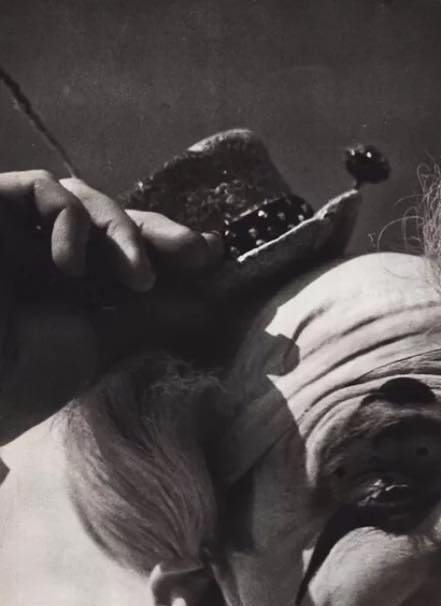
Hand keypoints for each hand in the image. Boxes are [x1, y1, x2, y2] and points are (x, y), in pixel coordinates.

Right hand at [0, 169, 223, 443]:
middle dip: (159, 234)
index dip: (170, 253)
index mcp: (73, 295)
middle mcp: (46, 260)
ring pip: (84, 200)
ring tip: (137, 275)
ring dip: (121, 231)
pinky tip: (70, 263)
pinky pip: (42, 188)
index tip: (214, 256)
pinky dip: (70, 217)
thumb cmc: (23, 376)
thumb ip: (148, 318)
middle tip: (198, 250)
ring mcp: (18, 234)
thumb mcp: (100, 346)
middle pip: (113, 225)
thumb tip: (205, 307)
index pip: (128, 260)